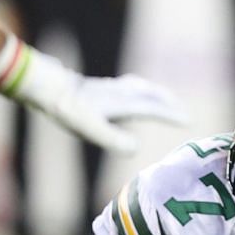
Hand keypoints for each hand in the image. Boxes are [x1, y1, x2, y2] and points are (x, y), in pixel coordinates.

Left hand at [5, 46, 187, 153]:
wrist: (46, 86)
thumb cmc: (66, 108)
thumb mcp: (88, 127)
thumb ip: (112, 139)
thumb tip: (135, 149)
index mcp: (121, 103)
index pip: (152, 108)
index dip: (170, 114)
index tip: (188, 120)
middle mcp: (118, 93)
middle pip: (149, 94)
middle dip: (167, 102)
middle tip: (181, 111)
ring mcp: (108, 88)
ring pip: (139, 88)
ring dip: (154, 93)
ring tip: (161, 99)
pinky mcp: (97, 88)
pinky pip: (126, 87)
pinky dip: (137, 90)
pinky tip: (127, 95)